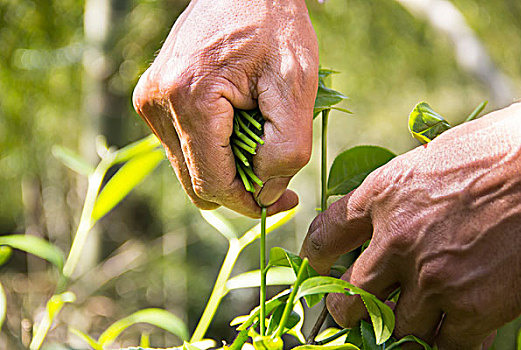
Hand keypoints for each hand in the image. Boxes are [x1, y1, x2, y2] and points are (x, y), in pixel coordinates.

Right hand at [132, 0, 317, 217]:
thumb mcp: (296, 85)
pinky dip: (214, 150)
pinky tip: (238, 125)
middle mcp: (157, 104)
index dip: (249, 204)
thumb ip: (285, 150)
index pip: (212, 184)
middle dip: (239, 188)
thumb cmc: (274, 26)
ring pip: (189, 167)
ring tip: (258, 135)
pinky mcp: (153, 99)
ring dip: (227, 167)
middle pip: (196, 182)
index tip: (283, 202)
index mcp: (188, 100)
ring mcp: (150, 101)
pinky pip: (184, 146)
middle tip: (278, 176)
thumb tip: (265, 193)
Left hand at [301, 101, 520, 348]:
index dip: (316, 257)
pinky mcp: (472, 306)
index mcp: (381, 196)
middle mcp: (396, 239)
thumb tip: (377, 217)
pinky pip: (442, 344)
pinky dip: (441, 341)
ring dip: (395, 328)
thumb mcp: (426, 161)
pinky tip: (447, 331)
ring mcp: (432, 276)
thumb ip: (395, 195)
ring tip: (402, 323)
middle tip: (348, 312)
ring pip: (392, 327)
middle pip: (349, 295)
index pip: (325, 234)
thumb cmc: (493, 151)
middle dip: (344, 309)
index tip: (318, 267)